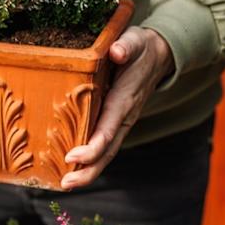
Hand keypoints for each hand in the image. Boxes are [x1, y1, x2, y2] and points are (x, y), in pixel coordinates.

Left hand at [61, 26, 174, 188]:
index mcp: (125, 99)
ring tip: (65, 184)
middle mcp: (124, 116)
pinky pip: (104, 145)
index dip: (93, 146)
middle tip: (66, 184)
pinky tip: (71, 169)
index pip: (109, 128)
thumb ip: (125, 46)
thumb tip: (117, 52)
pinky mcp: (116, 122)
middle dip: (88, 169)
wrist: (159, 54)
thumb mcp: (134, 40)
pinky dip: (90, 160)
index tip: (73, 156)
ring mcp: (121, 122)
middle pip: (108, 150)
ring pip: (106, 152)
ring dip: (88, 170)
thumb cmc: (140, 46)